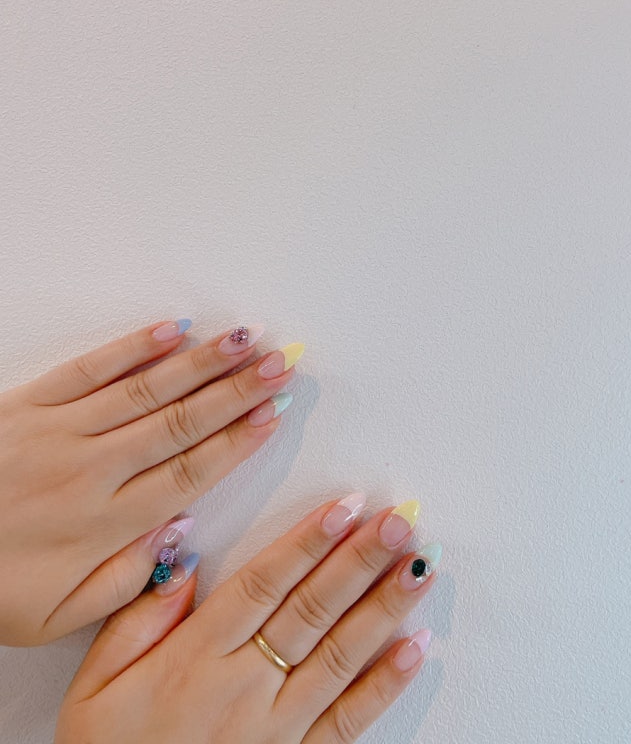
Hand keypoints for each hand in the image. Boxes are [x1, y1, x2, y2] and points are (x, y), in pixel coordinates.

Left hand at [0, 318, 303, 644]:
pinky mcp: (31, 402)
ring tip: (245, 338)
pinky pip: (92, 368)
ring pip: (148, 389)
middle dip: (239, 389)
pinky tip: (172, 329)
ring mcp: (62, 430)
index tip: (275, 414)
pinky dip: (133, 346)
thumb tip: (177, 532)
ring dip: (202, 362)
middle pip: (183, 422)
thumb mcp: (55, 619)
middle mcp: (93, 470)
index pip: (192, 472)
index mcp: (105, 524)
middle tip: (282, 363)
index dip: (240, 440)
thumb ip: (125, 585)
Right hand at [55, 496, 438, 743]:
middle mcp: (244, 685)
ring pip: (339, 656)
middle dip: (360, 561)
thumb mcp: (94, 686)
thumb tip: (183, 557)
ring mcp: (276, 726)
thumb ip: (136, 618)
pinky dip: (386, 685)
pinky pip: (348, 722)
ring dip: (383, 608)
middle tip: (401, 522)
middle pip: (312, 609)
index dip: (308, 541)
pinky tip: (416, 648)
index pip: (263, 584)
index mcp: (197, 657)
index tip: (347, 506)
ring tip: (420, 567)